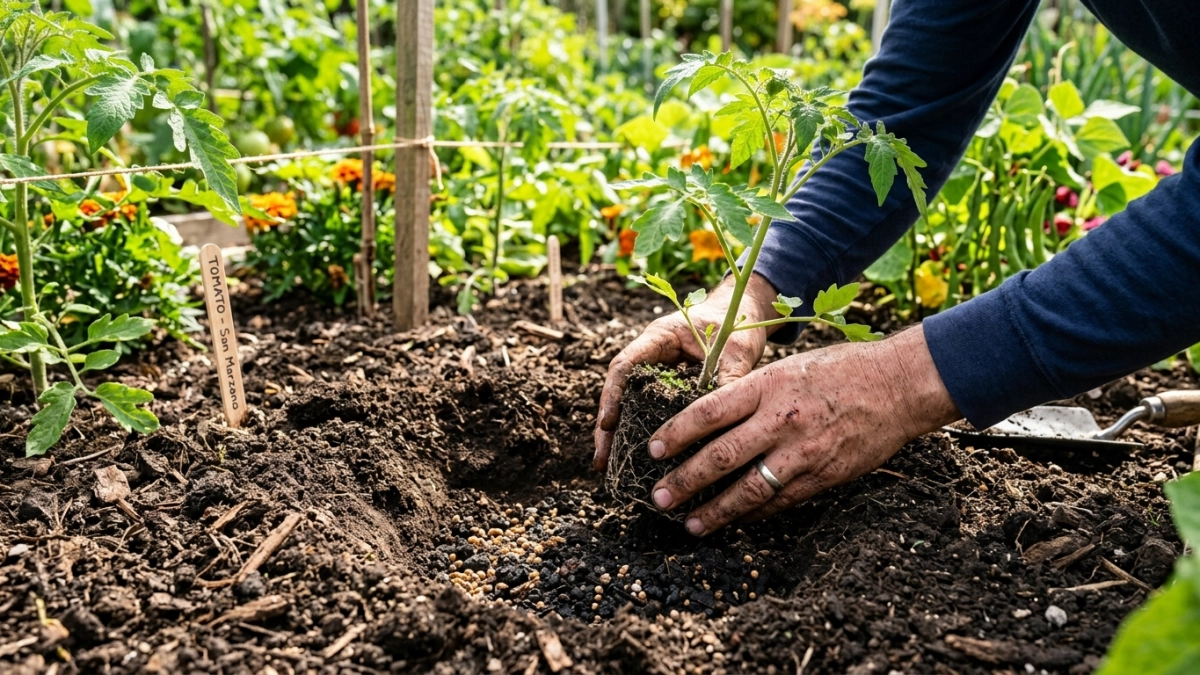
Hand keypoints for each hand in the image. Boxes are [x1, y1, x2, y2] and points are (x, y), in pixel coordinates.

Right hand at [593, 273, 779, 469]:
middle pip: (619, 389)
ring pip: (629, 402)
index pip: (625, 365)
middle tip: (601, 459)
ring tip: (608, 465)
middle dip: (607, 425)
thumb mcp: (736, 351)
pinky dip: (641, 428)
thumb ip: (729, 379)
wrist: (742, 309)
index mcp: (659, 337)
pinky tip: (638, 455)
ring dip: (619, 432)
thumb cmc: (736, 322)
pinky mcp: (667, 383)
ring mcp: (656, 369)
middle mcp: (651, 353)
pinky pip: (647, 406)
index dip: (612, 395)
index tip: (607, 425)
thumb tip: (725, 420)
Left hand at [646, 325, 960, 535]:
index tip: (652, 451)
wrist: (898, 385)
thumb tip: (708, 419)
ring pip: (747, 489)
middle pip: (719, 457)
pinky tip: (735, 521)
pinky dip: (753, 514)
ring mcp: (802, 452)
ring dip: (715, 511)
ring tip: (691, 524)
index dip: (675, 435)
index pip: (707, 413)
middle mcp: (780, 420)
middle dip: (684, 482)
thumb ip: (750, 393)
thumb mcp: (786, 368)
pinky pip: (780, 501)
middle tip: (659, 499)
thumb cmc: (840, 370)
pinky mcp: (823, 476)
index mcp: (766, 385)